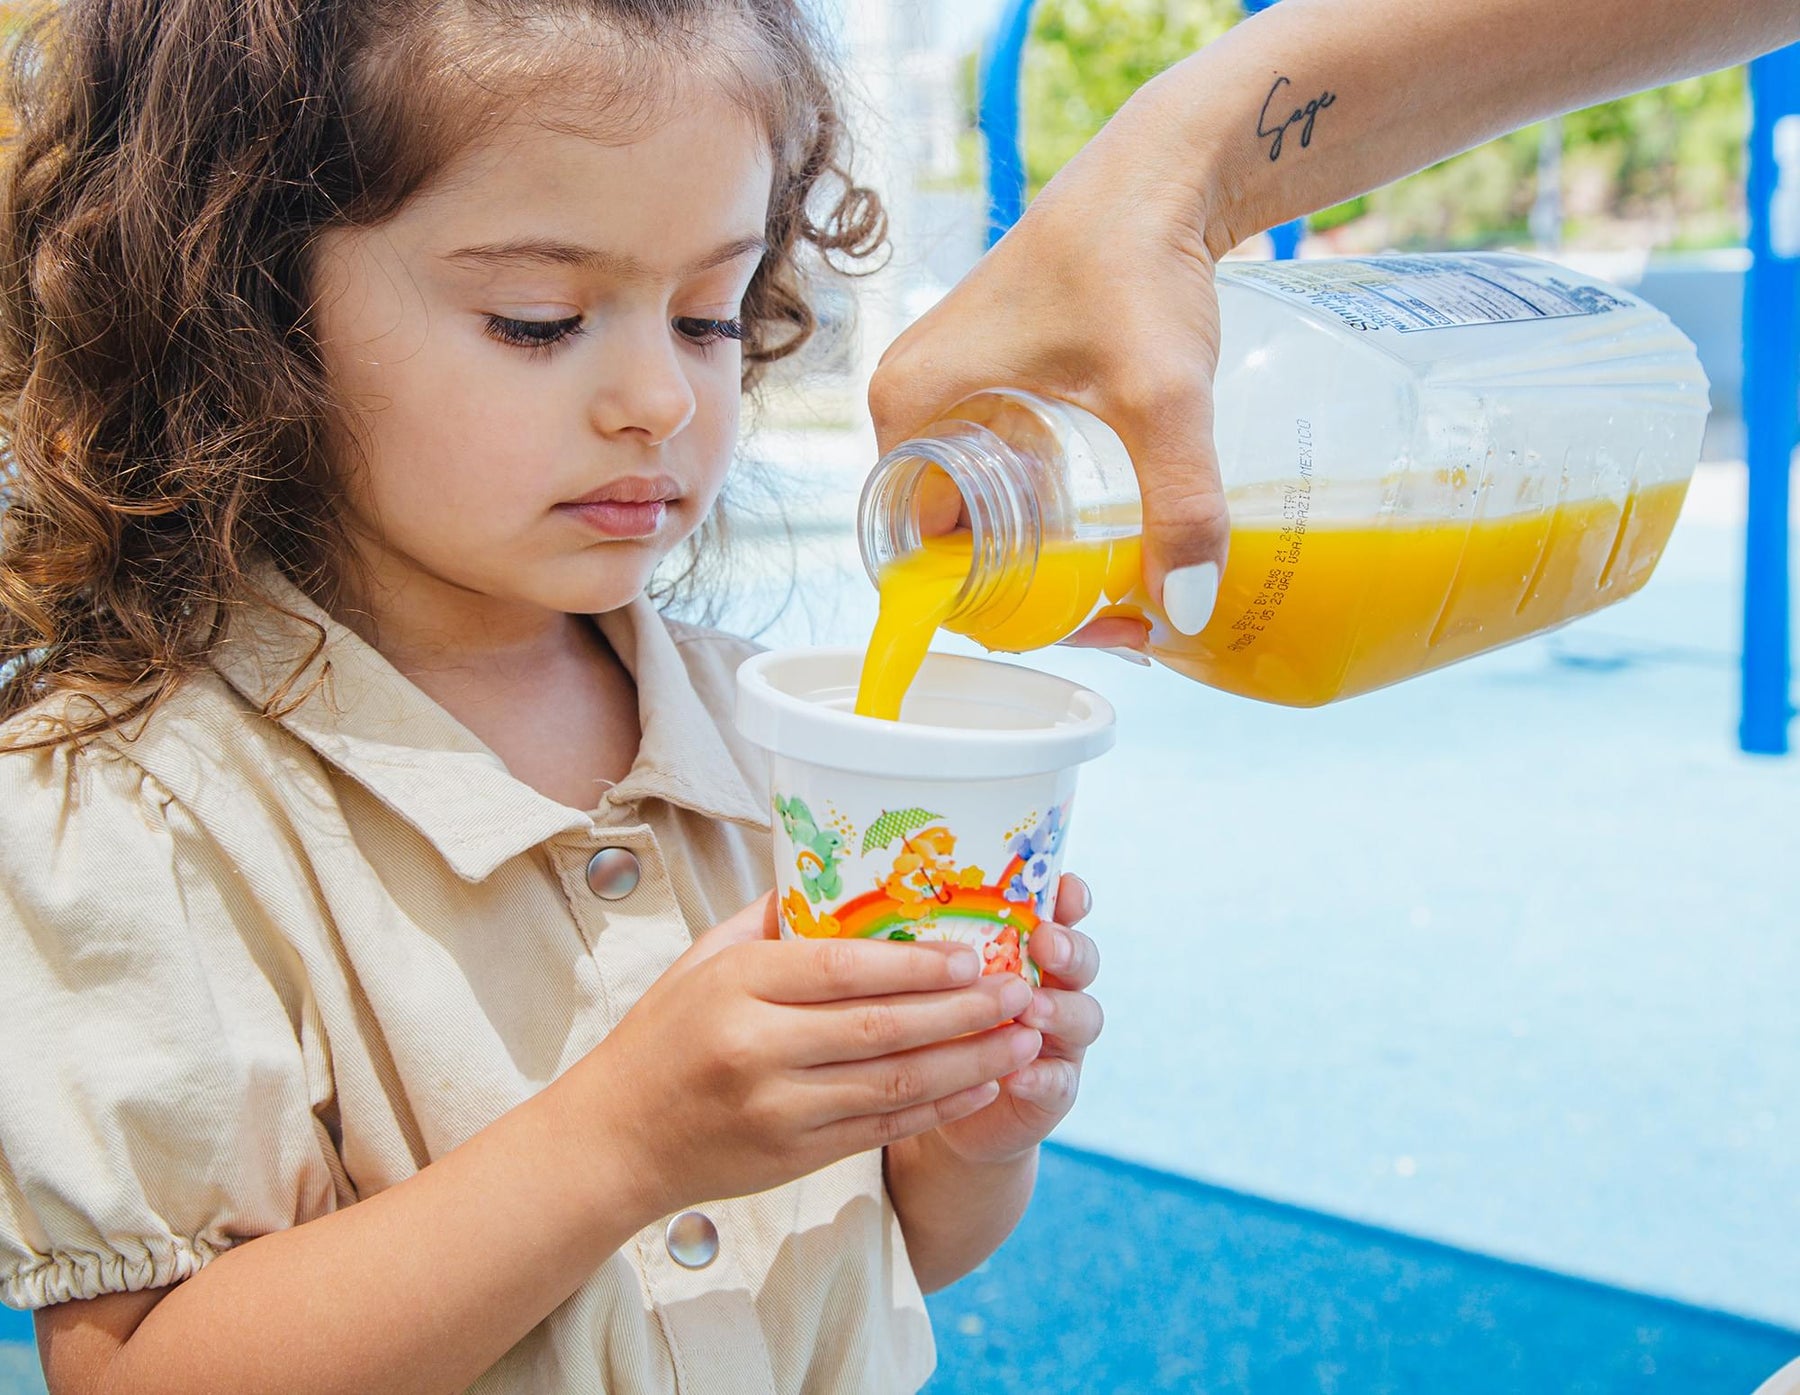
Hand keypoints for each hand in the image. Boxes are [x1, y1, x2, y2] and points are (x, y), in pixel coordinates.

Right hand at [556, 894, 1042, 1218]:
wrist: (615, 1140)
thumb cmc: (663, 1035)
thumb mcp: (702, 961)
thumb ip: (770, 921)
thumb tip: (838, 875)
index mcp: (738, 984)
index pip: (843, 969)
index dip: (916, 963)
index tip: (974, 953)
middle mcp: (759, 1047)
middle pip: (883, 1027)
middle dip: (964, 1010)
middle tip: (1022, 991)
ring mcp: (779, 1109)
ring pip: (896, 1084)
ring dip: (970, 1062)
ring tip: (1024, 1040)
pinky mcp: (795, 1156)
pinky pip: (883, 1129)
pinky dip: (939, 1109)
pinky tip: (983, 1087)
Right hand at [868, 92, 1232, 649]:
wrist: (1163, 170)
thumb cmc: (1137, 264)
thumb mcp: (1163, 398)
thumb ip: (1180, 507)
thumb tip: (1186, 612)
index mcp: (908, 412)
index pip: (919, 558)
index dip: (996, 611)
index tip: (1082, 623)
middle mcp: (911, 403)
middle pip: (950, 542)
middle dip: (1029, 593)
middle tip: (1120, 614)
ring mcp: (947, 390)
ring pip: (978, 510)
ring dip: (1042, 557)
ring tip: (1126, 578)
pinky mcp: (988, 378)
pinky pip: (998, 471)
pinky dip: (1048, 510)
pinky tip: (1111, 526)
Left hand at [923, 874, 1102, 1166]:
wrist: (939, 1102)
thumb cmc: (932, 1020)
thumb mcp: (932, 976)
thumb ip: (934, 943)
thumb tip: (895, 895)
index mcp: (1027, 950)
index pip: (1060, 913)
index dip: (1069, 898)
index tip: (1065, 886)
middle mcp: (1053, 987)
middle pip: (1081, 958)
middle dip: (1069, 947)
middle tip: (1046, 944)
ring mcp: (1060, 1039)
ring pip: (1083, 1016)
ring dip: (1059, 1009)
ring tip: (1031, 1010)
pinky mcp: (1053, 1089)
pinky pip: (1059, 1081)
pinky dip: (1040, 1075)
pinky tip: (1018, 1075)